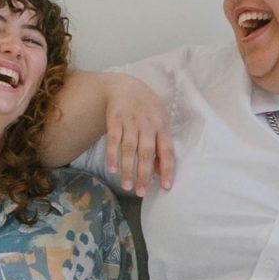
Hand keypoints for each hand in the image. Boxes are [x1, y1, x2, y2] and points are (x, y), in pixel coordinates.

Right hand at [101, 77, 174, 195]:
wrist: (126, 87)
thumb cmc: (147, 110)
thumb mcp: (159, 123)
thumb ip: (160, 146)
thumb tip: (160, 171)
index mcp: (161, 127)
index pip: (167, 150)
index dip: (167, 168)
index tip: (165, 186)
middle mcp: (147, 125)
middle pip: (146, 152)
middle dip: (144, 174)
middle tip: (141, 192)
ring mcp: (130, 122)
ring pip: (129, 149)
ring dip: (127, 168)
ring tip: (127, 186)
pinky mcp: (114, 120)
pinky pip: (113, 140)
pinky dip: (112, 155)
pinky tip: (112, 169)